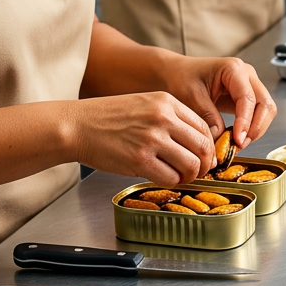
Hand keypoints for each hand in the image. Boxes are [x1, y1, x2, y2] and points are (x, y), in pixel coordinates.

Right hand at [71, 92, 218, 185]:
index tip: (205, 155)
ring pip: (191, 164)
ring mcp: (152, 139)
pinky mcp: (139, 160)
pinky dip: (173, 182)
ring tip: (182, 177)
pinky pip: (170, 177)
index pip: (204, 126)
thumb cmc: (109, 118)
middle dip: (205, 163)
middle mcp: (163, 118)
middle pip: (203, 146)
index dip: (208, 145)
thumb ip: (170, 118)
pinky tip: (166, 179)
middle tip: (199, 171)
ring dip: (190, 175)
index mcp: (167, 103)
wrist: (77, 126)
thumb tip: (195, 141)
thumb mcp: (145, 105)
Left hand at [161, 55, 275, 149]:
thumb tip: (221, 139)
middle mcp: (247, 75)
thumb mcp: (190, 97)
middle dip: (256, 127)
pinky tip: (235, 138)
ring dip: (255, 130)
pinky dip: (250, 128)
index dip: (245, 121)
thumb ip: (207, 117)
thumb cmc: (181, 79)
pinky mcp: (246, 97)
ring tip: (236, 144)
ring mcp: (249, 86)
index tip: (237, 140)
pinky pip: (257, 115)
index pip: (248, 98)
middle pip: (265, 104)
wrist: (176, 74)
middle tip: (239, 145)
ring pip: (266, 111)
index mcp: (233, 69)